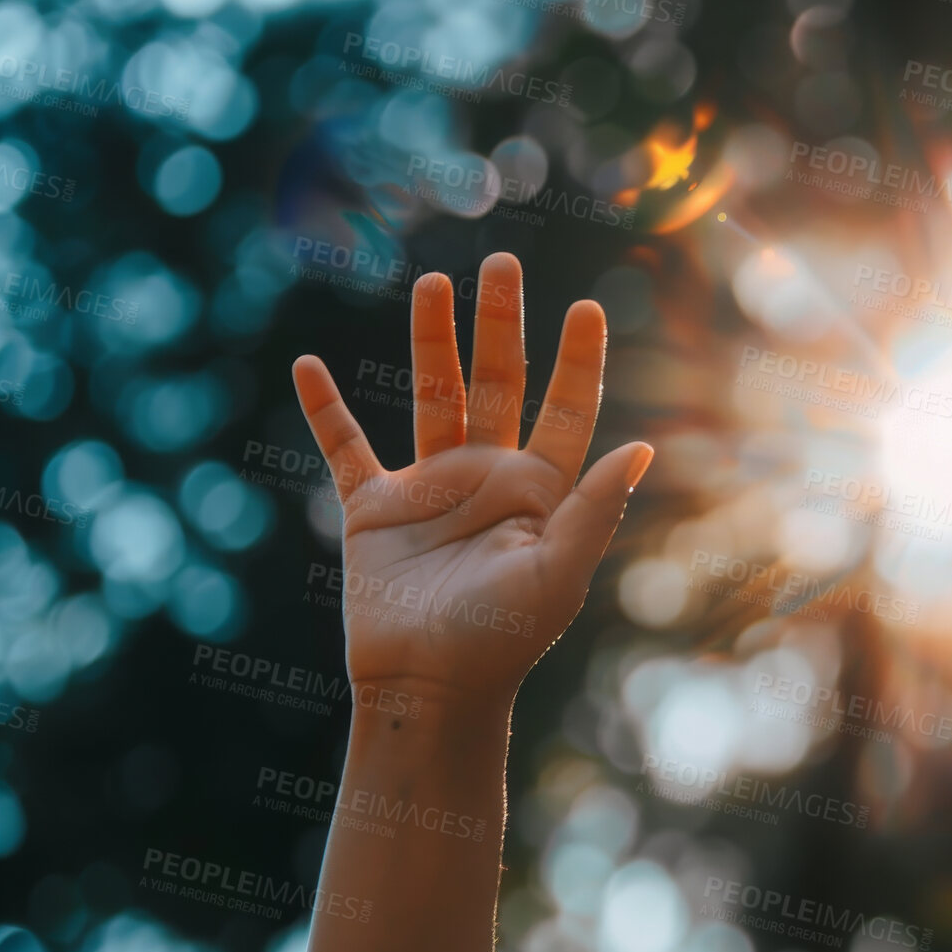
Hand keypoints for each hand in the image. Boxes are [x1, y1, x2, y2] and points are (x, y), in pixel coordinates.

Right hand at [291, 252, 651, 706]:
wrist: (428, 689)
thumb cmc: (503, 641)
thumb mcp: (557, 575)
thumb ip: (593, 510)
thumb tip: (642, 447)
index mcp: (540, 490)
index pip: (566, 409)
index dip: (578, 360)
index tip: (586, 307)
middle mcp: (488, 477)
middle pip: (498, 382)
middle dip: (501, 323)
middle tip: (502, 262)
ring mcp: (430, 488)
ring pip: (432, 394)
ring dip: (430, 340)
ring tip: (432, 281)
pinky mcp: (374, 510)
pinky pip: (346, 449)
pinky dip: (326, 411)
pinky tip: (309, 366)